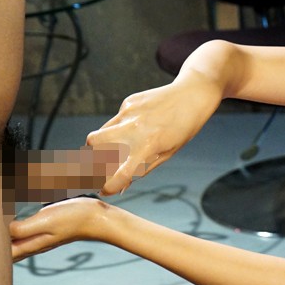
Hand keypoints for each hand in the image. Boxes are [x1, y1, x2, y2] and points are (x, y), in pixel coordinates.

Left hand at [9, 197, 110, 262]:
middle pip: (1, 251)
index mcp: (28, 245)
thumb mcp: (46, 221)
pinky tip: (8, 220)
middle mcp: (30, 244)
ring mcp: (37, 238)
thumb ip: (22, 229)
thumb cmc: (72, 218)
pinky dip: (10, 229)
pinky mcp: (42, 230)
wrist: (96, 218)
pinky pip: (20, 233)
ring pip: (10, 243)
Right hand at [86, 77, 220, 195]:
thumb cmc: (183, 129)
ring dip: (99, 147)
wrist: (192, 95)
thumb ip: (141, 168)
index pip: (119, 174)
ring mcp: (129, 114)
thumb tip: (119, 185)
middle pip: (94, 148)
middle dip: (92, 161)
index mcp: (149, 147)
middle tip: (100, 168)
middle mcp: (135, 129)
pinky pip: (113, 121)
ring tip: (110, 151)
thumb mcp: (167, 153)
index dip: (108, 187)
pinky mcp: (128, 102)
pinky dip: (116, 130)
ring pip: (98, 134)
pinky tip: (133, 127)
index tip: (106, 189)